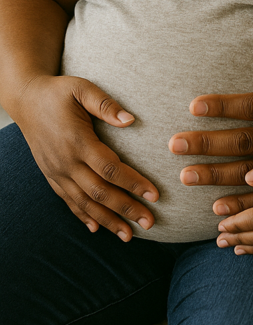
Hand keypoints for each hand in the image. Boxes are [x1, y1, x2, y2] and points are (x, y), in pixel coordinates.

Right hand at [15, 75, 158, 240]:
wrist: (26, 100)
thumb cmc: (58, 92)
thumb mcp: (81, 88)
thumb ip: (106, 104)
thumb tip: (131, 120)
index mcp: (77, 141)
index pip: (110, 168)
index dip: (133, 183)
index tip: (154, 194)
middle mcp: (66, 162)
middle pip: (100, 192)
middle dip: (126, 209)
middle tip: (150, 222)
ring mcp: (57, 172)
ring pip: (85, 203)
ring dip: (108, 221)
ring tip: (129, 235)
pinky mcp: (51, 175)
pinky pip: (69, 201)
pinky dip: (83, 216)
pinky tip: (97, 228)